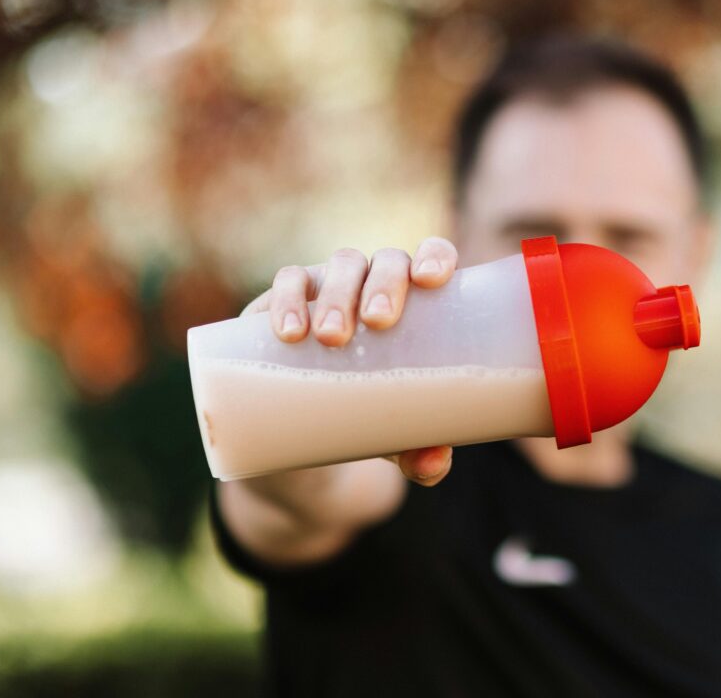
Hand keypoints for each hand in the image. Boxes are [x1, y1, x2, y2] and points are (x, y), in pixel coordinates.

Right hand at [239, 236, 459, 486]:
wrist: (302, 431)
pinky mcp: (285, 302)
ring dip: (337, 294)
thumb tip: (434, 464)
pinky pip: (288, 283)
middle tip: (378, 322)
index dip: (435, 256)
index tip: (432, 280)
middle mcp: (376, 284)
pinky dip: (288, 299)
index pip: (433, 257)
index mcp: (416, 301)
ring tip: (330, 336)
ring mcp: (330, 287)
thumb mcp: (396, 438)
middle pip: (386, 261)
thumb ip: (422, 452)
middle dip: (384, 284)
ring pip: (340, 265)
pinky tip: (289, 332)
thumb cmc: (369, 416)